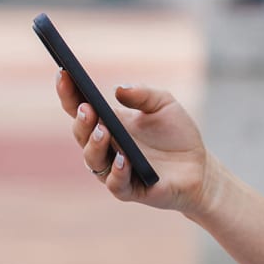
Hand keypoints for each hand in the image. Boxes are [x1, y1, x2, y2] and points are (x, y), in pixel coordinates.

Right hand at [57, 71, 215, 215]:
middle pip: (82, 133)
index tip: (63, 73)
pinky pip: (116, 183)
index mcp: (109, 123)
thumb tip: (118, 89)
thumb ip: (143, 94)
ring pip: (93, 160)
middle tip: (86, 107)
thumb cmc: (177, 134)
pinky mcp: (131, 189)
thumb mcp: (164, 104)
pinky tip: (124, 159)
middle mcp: (106, 147)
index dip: (69, 92)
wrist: (199, 166)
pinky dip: (117, 172)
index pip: (80, 107)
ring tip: (102, 130)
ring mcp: (116, 169)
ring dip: (94, 145)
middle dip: (81, 120)